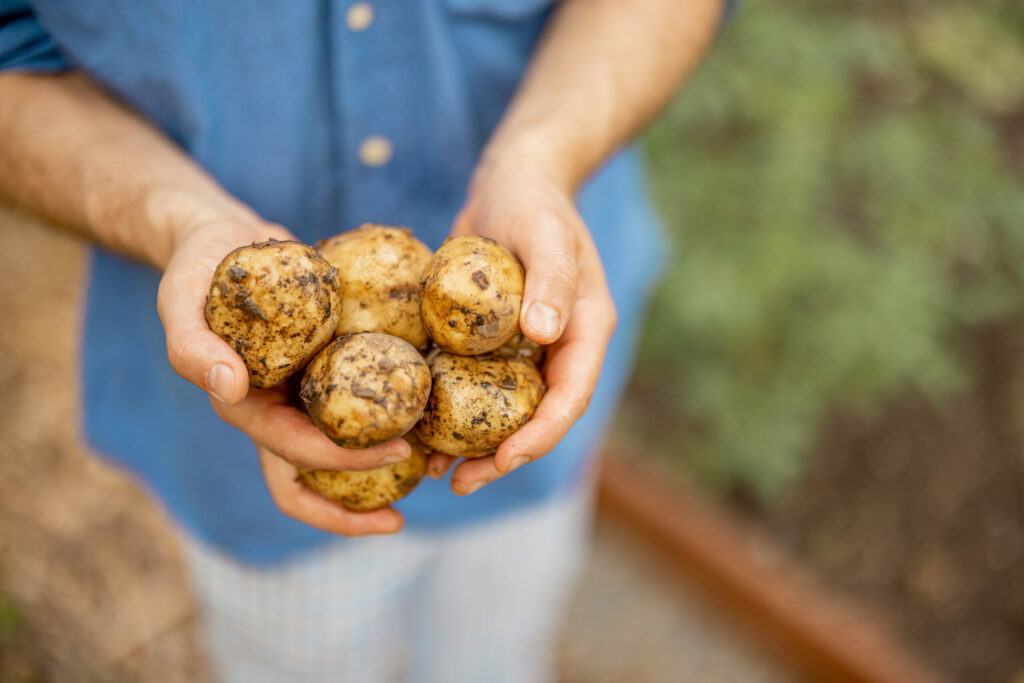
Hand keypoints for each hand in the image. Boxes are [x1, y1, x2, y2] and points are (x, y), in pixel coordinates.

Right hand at [156, 216, 409, 535]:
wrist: (222, 236)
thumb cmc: (197, 267)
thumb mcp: (181, 299)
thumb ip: (193, 347)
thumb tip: (230, 389)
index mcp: (247, 408)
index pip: (295, 456)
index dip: (344, 463)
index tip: (399, 452)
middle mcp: (278, 410)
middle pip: (314, 480)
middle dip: (355, 508)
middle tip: (410, 510)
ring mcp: (304, 391)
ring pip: (343, 448)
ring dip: (382, 467)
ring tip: (434, 466)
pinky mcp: (327, 365)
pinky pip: (359, 399)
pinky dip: (390, 407)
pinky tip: (431, 399)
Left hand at [426, 162, 616, 493]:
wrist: (510, 181)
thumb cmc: (531, 200)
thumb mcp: (543, 233)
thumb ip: (551, 279)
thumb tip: (544, 333)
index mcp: (584, 330)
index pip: (569, 397)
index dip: (539, 436)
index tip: (503, 460)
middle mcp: (558, 348)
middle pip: (538, 418)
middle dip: (503, 456)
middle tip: (460, 483)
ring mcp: (526, 349)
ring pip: (504, 410)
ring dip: (475, 444)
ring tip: (436, 470)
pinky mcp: (492, 342)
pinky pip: (475, 385)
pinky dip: (452, 409)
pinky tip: (419, 427)